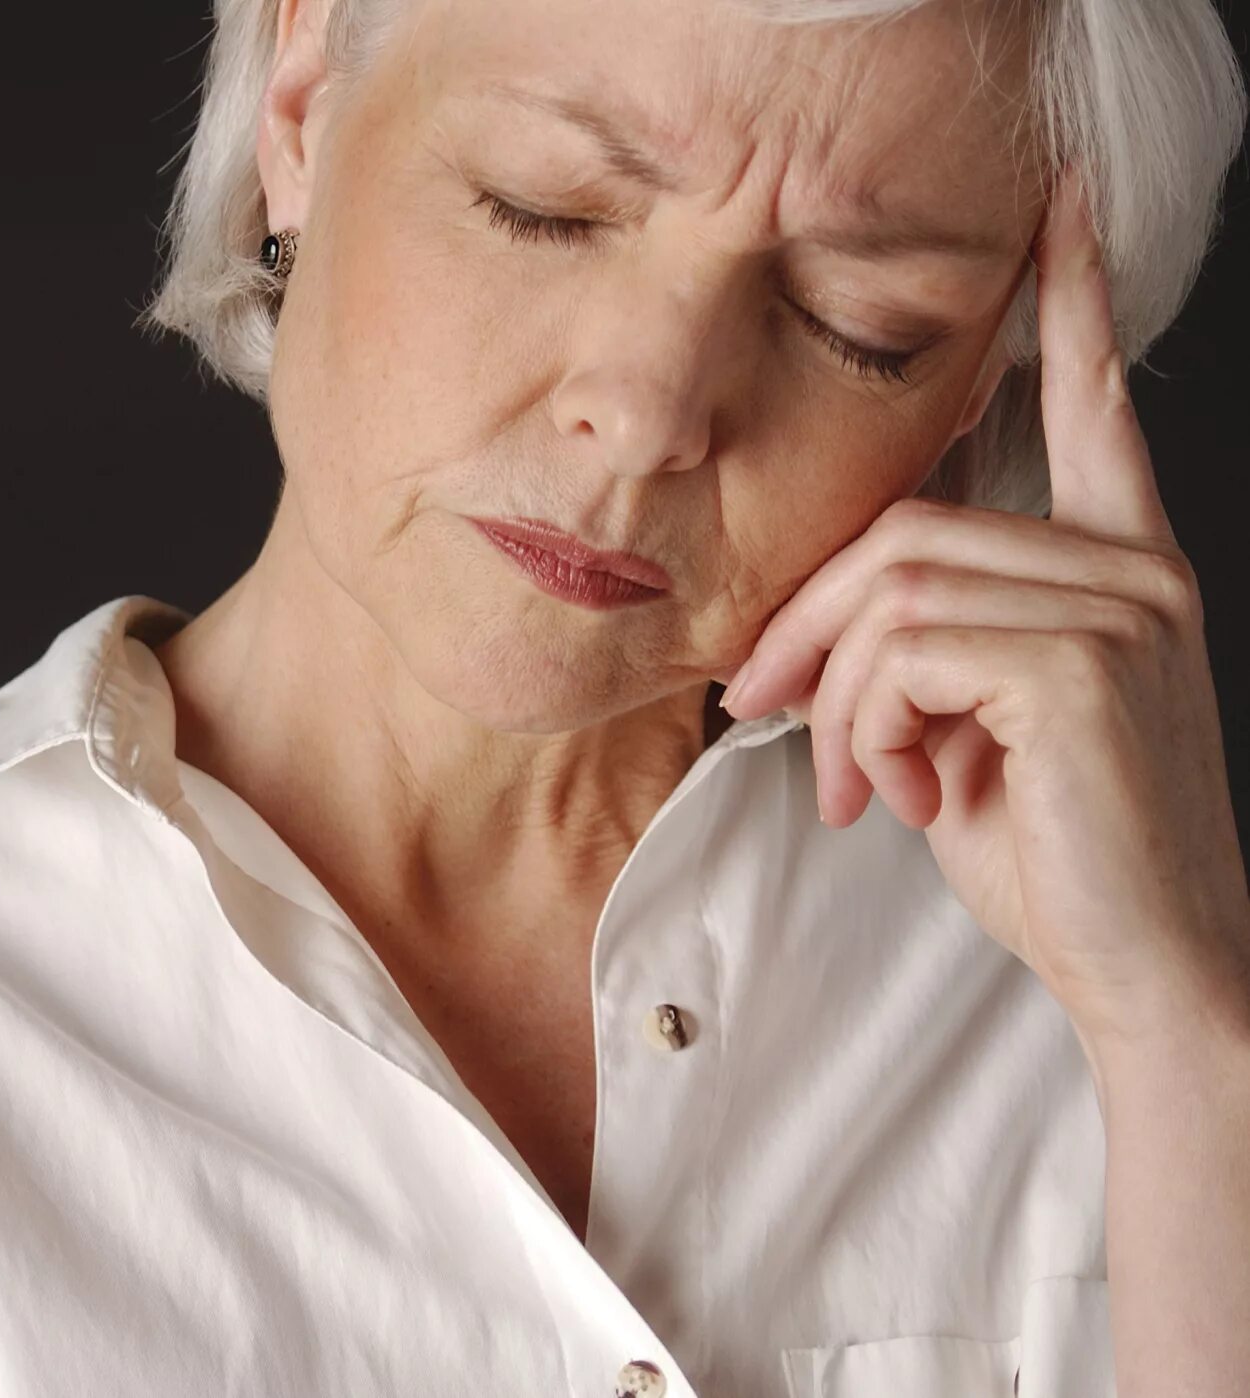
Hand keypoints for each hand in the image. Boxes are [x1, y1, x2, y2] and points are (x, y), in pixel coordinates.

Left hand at [718, 166, 1249, 1051]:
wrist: (1142, 967)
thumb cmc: (1051, 851)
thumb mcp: (966, 730)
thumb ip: (914, 650)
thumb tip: (804, 641)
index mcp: (1115, 565)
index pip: (1094, 406)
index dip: (1072, 302)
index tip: (1060, 202)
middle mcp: (1131, 567)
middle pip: (903, 526)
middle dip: (806, 626)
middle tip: (767, 714)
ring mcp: (1119, 607)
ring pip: (891, 593)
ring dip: (839, 701)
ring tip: (863, 787)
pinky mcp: (1081, 662)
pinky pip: (903, 653)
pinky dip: (866, 729)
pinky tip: (901, 799)